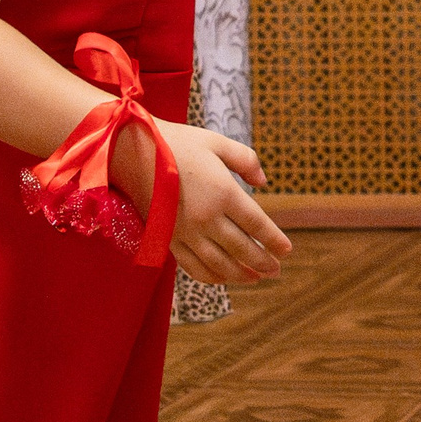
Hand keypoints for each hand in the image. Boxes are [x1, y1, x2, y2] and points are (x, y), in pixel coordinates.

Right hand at [113, 116, 291, 286]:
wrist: (133, 153)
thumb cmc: (178, 143)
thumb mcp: (217, 143)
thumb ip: (246, 160)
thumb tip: (264, 182)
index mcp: (223, 192)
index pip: (256, 224)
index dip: (273, 240)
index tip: (287, 250)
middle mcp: (206, 217)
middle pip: (241, 248)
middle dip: (262, 261)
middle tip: (277, 270)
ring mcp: (186, 232)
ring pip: (219, 263)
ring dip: (240, 274)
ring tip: (257, 278)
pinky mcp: (168, 240)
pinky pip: (192, 266)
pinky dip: (211, 276)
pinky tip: (223, 278)